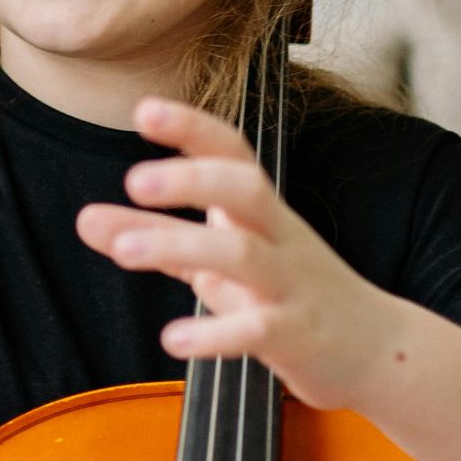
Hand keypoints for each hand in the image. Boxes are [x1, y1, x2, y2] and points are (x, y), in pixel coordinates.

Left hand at [75, 97, 395, 411]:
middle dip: (192, 178)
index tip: (144, 110)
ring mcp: (291, 284)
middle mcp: (279, 237)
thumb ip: (156, 239)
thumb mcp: (218, 263)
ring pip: (244, 254)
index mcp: (260, 212)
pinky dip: (214, 334)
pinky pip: (258, 329)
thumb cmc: (286, 294)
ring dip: (184, 245)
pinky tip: (172, 340)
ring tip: (125, 249)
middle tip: (133, 180)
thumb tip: (84, 219)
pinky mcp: (297, 336)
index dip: (192, 129)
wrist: (376, 349)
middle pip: (244, 189)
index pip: (231, 154)